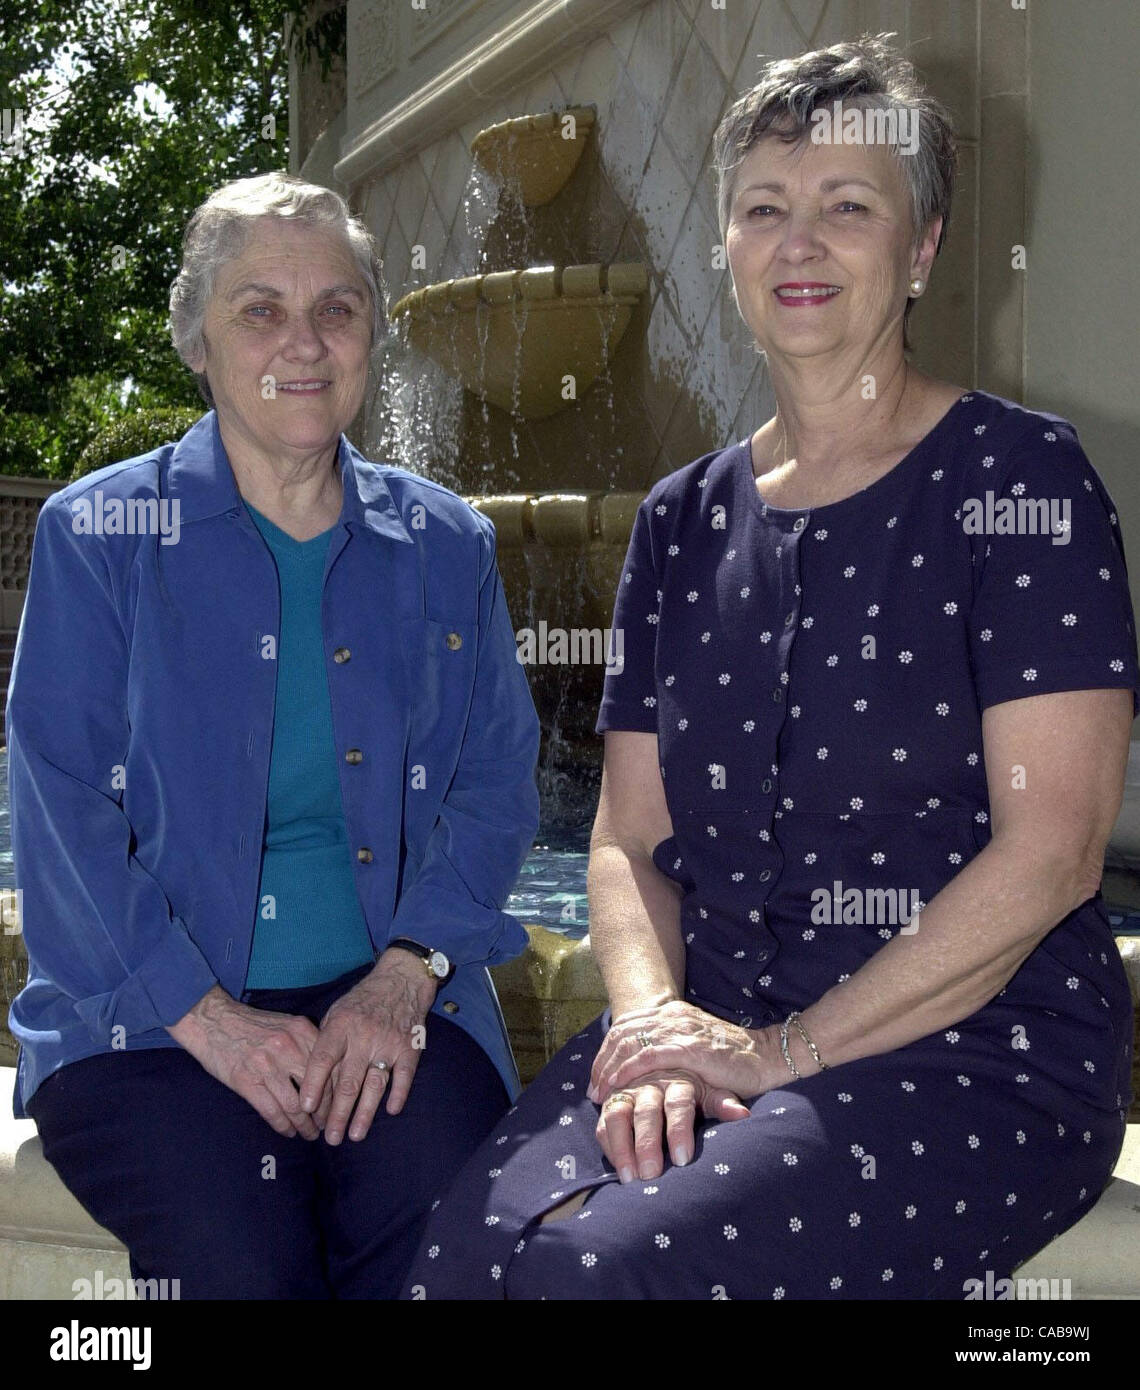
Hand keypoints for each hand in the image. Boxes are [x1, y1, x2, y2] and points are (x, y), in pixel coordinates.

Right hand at [167, 986, 332, 1139]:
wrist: (213, 1021)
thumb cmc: (252, 1025)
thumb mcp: (286, 1024)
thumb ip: (306, 1043)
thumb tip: (327, 1075)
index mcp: (302, 1031)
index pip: (329, 1069)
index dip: (334, 1093)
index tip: (336, 1107)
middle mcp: (288, 1047)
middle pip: (316, 1089)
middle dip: (322, 1114)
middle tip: (324, 1126)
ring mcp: (267, 1065)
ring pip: (295, 1105)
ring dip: (304, 1125)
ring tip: (308, 1134)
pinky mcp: (247, 1081)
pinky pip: (272, 1111)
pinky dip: (283, 1126)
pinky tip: (288, 1132)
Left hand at [299, 949, 436, 1143]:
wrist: (401, 980)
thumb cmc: (363, 1000)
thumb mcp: (337, 1012)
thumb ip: (326, 1041)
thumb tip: (312, 1078)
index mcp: (341, 1025)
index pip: (323, 1058)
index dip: (314, 1084)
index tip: (305, 1108)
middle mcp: (364, 1036)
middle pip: (348, 1081)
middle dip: (338, 1113)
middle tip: (330, 1138)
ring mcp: (388, 1043)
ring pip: (374, 1085)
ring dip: (364, 1113)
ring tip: (355, 1135)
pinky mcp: (410, 1047)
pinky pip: (404, 1076)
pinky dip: (398, 1094)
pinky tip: (390, 1111)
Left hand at [588, 1000, 770, 1105]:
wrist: (765, 1056)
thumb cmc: (730, 1059)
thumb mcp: (693, 1046)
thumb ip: (668, 1049)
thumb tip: (639, 1066)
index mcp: (671, 1012)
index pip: (625, 1026)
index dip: (606, 1052)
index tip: (597, 1077)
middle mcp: (672, 1016)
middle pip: (621, 1034)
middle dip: (602, 1063)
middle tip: (593, 1089)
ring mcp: (679, 1030)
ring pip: (629, 1044)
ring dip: (609, 1070)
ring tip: (601, 1094)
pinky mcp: (689, 1048)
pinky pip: (648, 1057)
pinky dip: (628, 1071)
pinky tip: (618, 1086)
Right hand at [595, 1070, 748, 1181]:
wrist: (669, 1059)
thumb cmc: (696, 1084)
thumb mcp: (711, 1089)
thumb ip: (723, 1102)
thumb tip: (743, 1115)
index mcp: (679, 1081)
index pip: (678, 1104)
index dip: (678, 1130)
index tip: (682, 1159)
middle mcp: (650, 1083)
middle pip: (646, 1112)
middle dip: (647, 1144)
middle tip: (651, 1175)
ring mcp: (628, 1091)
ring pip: (618, 1115)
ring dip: (621, 1147)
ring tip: (628, 1178)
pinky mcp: (611, 1101)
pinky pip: (603, 1122)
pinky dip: (608, 1145)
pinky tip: (617, 1168)